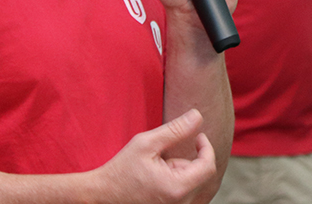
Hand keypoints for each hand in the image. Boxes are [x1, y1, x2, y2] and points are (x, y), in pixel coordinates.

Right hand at [92, 109, 216, 203]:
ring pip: (190, 182)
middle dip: (183, 160)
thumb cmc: (122, 170)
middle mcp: (181, 203)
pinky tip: (152, 180)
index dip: (206, 147)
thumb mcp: (146, 144)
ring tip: (151, 170)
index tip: (197, 135)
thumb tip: (198, 115)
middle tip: (159, 155)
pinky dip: (173, 180)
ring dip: (177, 170)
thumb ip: (175, 130)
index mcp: (178, 188)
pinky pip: (182, 191)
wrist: (103, 195)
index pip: (208, 166)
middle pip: (198, 174)